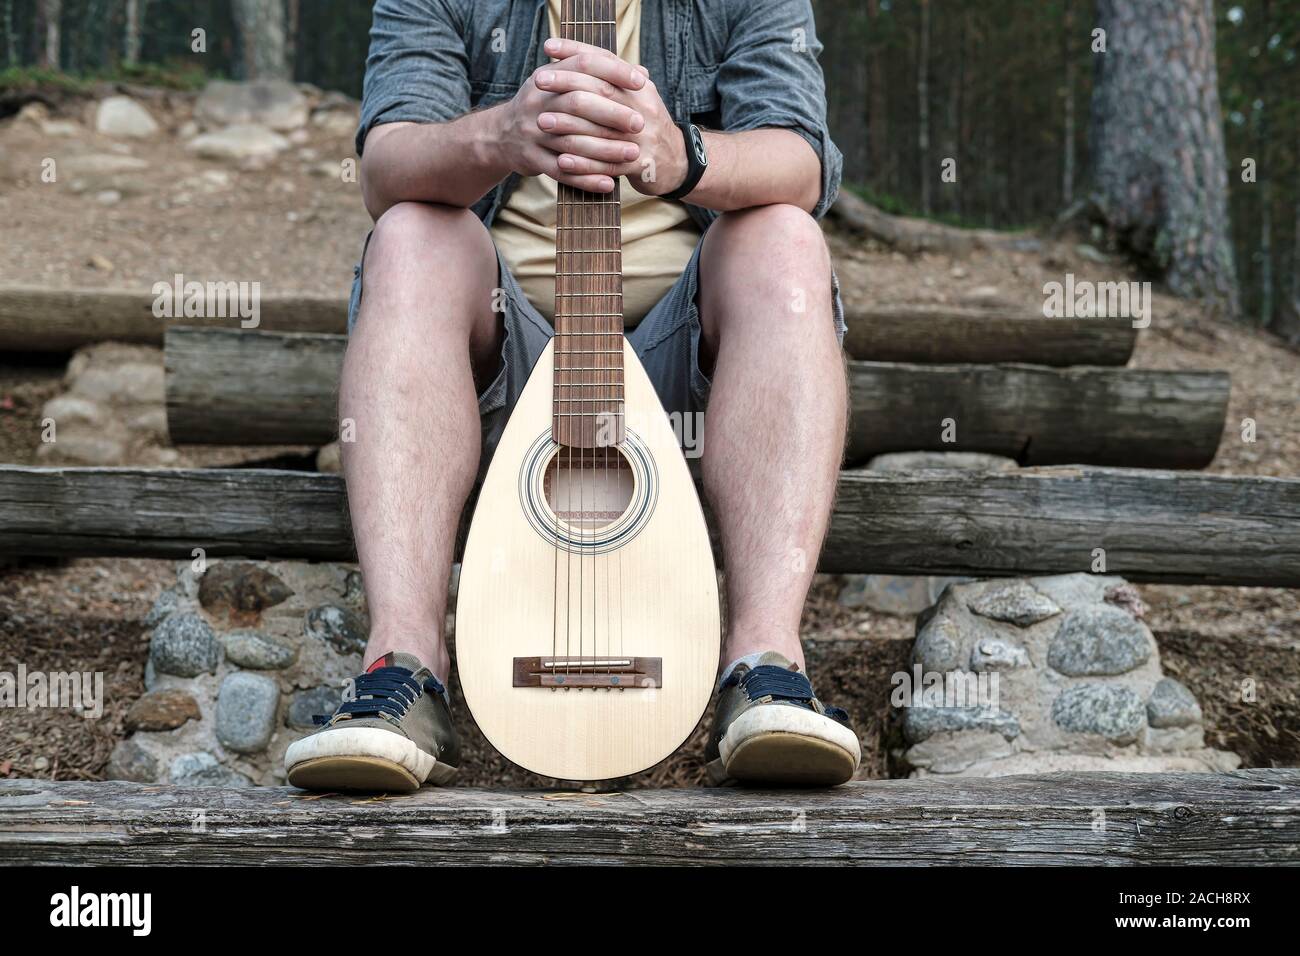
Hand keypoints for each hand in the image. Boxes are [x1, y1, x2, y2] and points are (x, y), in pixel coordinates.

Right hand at [497, 42, 648, 191]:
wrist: (500, 136)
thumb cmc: (545, 107)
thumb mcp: (562, 83)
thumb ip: (600, 78)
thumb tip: (643, 72)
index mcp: (548, 76)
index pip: (583, 64)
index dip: (613, 71)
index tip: (641, 82)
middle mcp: (537, 101)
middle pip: (578, 103)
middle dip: (613, 113)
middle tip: (640, 123)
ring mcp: (532, 131)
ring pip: (572, 141)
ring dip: (605, 149)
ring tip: (633, 154)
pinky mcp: (531, 158)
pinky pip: (562, 172)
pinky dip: (586, 179)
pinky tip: (609, 184)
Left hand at [540, 38, 687, 196]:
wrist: (679, 164)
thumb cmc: (648, 128)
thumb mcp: (639, 97)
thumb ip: (615, 78)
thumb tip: (583, 56)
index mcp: (640, 88)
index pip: (606, 62)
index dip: (577, 51)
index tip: (549, 47)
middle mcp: (643, 108)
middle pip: (601, 90)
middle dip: (567, 83)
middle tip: (538, 81)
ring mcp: (642, 138)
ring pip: (601, 129)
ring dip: (569, 126)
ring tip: (542, 122)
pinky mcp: (640, 165)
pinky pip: (607, 165)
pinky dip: (583, 164)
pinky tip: (561, 162)